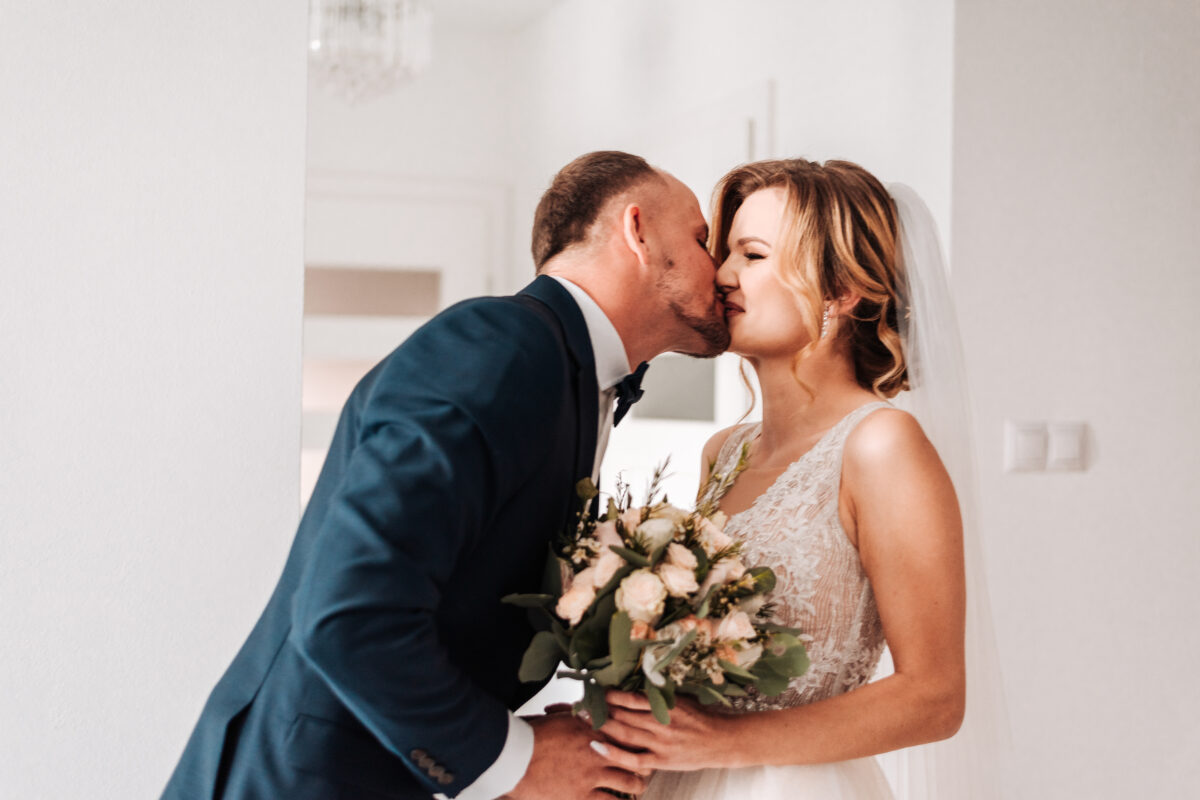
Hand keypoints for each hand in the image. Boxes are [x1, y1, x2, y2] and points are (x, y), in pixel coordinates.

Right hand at [506, 712, 649, 799]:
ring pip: (629, 782)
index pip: (628, 733)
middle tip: (648, 767)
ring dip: (637, 785)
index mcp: (594, 729)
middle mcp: (599, 751)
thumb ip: (580, 716)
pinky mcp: (582, 796)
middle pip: (635, 757)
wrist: (515, 757)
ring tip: (639, 787)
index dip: (638, 739)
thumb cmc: (534, 735)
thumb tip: (589, 711)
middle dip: (644, 763)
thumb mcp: (560, 718)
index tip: (643, 742)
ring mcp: (592, 774)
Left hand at [593, 690, 745, 772]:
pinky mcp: (661, 761)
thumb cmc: (699, 718)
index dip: (610, 695)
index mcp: (665, 705)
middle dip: (600, 709)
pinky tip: (597, 746)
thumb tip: (631, 686)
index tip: (595, 690)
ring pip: (624, 734)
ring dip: (601, 726)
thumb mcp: (680, 700)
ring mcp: (660, 744)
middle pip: (623, 715)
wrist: (721, 741)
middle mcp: (661, 724)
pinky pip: (633, 759)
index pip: (631, 698)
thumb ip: (657, 696)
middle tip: (580, 704)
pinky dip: (614, 753)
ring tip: (582, 719)